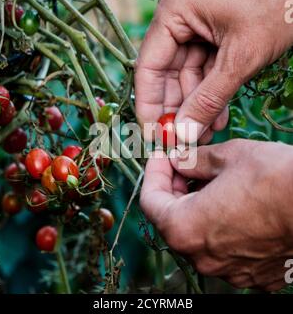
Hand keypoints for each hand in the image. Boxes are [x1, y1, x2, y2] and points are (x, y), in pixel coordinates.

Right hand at [135, 0, 292, 142]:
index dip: (149, 104)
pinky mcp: (215, 35)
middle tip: (181, 140)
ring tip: (204, 135)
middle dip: (178, 110)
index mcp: (175, 11)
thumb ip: (209, 98)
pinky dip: (212, 93)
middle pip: (168, 74)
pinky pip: (207, 70)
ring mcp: (198, 26)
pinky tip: (217, 118)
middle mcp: (180, 18)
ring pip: (189, 76)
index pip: (150, 67)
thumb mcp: (241, 57)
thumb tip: (185, 134)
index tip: (153, 134)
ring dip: (197, 107)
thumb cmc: (279, 3)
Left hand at [140, 140, 292, 290]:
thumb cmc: (278, 179)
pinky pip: (223, 246)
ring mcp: (228, 269)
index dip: (153, 174)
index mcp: (186, 228)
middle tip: (184, 165)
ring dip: (196, 206)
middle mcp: (202, 256)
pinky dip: (218, 224)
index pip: (150, 201)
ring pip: (197, 234)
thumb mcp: (229, 156)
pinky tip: (231, 205)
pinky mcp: (252, 273)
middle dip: (174, 189)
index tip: (161, 158)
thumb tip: (178, 160)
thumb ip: (193, 160)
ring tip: (210, 182)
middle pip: (172, 219)